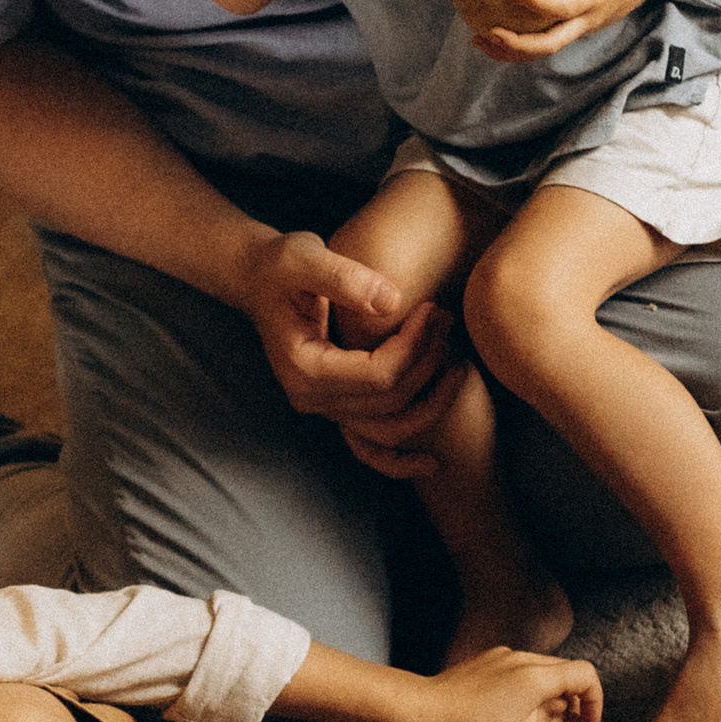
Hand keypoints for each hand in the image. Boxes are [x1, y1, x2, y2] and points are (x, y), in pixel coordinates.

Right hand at [234, 229, 458, 467]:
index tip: (432, 309)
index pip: (378, 374)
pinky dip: (399, 460)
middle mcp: (312, 400)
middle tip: (448, 320)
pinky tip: (433, 463)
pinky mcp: (337, 407)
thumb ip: (344, 277)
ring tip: (461, 367)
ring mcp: (324, 409)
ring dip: (431, 405)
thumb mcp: (304, 258)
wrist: (259, 279)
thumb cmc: (280, 265)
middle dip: (429, 362)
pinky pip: (369, 448)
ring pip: (389, 429)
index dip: (414, 346)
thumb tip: (393, 302)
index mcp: (305, 369)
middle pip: (390, 401)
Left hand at [409, 642, 603, 721]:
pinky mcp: (489, 659)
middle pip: (567, 671)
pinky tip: (514, 713)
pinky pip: (522, 668)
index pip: (586, 675)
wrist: (422, 711)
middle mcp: (524, 659)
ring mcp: (504, 655)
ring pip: (545, 669)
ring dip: (553, 694)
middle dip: (575, 700)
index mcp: (536, 678)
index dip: (595, 700)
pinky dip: (531, 687)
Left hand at [467, 0, 654, 64]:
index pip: (565, 6)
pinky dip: (518, 44)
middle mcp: (587, 20)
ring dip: (510, 51)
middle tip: (487, 32)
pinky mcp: (574, 33)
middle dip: (517, 44)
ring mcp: (580, 31)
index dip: (540, 3)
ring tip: (477, 39)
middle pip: (550, 44)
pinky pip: (544, 42)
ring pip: (543, 51)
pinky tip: (491, 31)